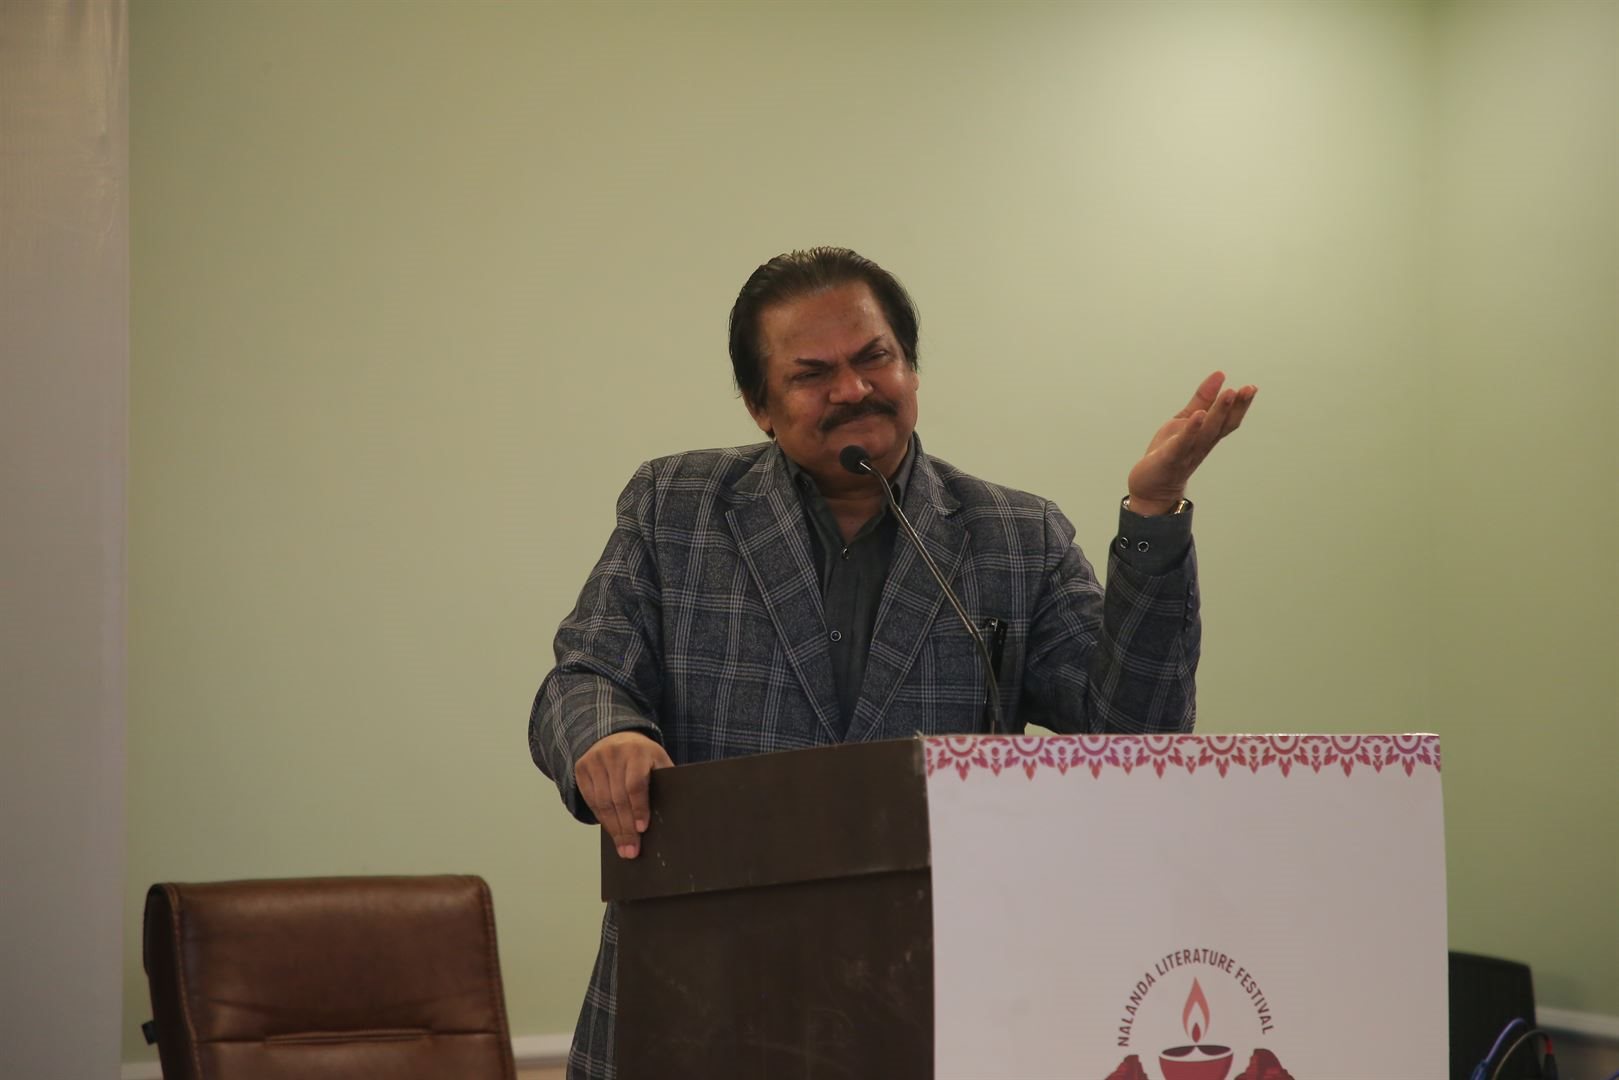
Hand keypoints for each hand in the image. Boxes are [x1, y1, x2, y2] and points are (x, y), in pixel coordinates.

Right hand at [574, 731, 673, 858]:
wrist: (617, 736)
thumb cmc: (643, 756)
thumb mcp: (658, 761)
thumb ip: (664, 781)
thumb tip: (675, 813)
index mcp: (637, 752)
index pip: (635, 784)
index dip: (639, 808)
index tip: (642, 828)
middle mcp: (614, 753)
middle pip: (618, 798)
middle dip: (625, 828)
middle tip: (632, 850)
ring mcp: (595, 760)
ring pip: (603, 802)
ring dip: (613, 828)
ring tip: (623, 847)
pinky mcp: (582, 768)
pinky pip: (591, 800)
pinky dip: (601, 818)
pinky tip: (611, 830)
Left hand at [1126, 371, 1257, 515]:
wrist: (1151, 488)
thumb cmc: (1169, 452)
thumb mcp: (1185, 420)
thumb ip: (1202, 400)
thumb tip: (1220, 374)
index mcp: (1206, 437)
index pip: (1227, 420)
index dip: (1241, 406)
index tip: (1252, 388)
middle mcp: (1201, 445)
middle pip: (1222, 425)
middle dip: (1236, 407)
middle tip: (1248, 389)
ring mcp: (1187, 452)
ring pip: (1206, 432)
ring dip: (1218, 412)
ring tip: (1229, 393)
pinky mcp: (1170, 458)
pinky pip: (1183, 443)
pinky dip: (1191, 430)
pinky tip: (1198, 415)